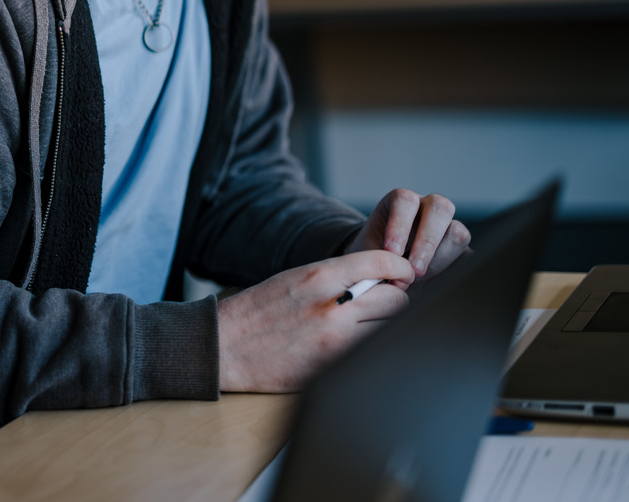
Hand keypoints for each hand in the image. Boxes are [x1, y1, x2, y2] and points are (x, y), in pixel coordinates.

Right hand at [218, 250, 412, 392]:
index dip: (399, 267)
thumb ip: (335, 277)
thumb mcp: (294, 279)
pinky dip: (370, 349)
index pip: (380, 261)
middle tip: (385, 304)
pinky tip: (357, 347)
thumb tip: (377, 278)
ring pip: (390, 329)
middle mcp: (332, 306)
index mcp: (319, 276)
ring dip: (385, 326)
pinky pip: (371, 354)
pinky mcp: (334, 367)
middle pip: (396, 299)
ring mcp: (335, 340)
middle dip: (396, 300)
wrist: (225, 346)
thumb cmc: (258, 311)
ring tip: (369, 325)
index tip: (402, 273)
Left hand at [347, 189, 470, 285]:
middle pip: (440, 208)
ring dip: (440, 259)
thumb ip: (380, 261)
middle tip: (414, 269)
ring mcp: (448, 226)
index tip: (391, 251)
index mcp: (401, 201)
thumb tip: (397, 278)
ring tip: (420, 279)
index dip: (400, 225)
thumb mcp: (369, 254)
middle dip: (427, 242)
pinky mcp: (460, 248)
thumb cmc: (374, 255)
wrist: (383, 268)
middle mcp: (428, 207)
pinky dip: (452, 271)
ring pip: (457, 233)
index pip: (406, 200)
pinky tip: (433, 283)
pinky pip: (467, 257)